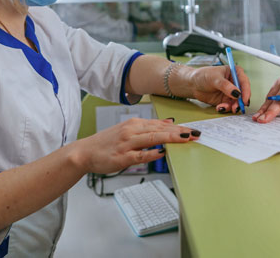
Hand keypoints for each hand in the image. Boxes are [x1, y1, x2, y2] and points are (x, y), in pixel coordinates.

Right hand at [73, 117, 199, 174]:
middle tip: (195, 133)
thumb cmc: (107, 143)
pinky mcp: (122, 157)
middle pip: (159, 129)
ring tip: (185, 139)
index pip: (160, 124)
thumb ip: (148, 127)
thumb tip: (169, 122)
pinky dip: (151, 153)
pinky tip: (162, 153)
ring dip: (169, 138)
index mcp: (134, 124)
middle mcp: (131, 131)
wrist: (84, 152)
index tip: (192, 129)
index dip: (178, 127)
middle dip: (179, 131)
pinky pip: (140, 155)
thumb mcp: (127, 130)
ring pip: (152, 138)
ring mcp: (127, 143)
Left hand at [184, 65, 251, 113]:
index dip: (246, 91)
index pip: (244, 82)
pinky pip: (229, 106)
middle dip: (240, 101)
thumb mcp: (215, 78)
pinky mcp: (225, 100)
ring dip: (232, 106)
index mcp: (235, 72)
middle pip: (243, 93)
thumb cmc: (203, 76)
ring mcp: (230, 92)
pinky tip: (219, 107)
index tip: (244, 100)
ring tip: (224, 107)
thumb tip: (237, 93)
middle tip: (235, 108)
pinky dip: (225, 108)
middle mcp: (235, 83)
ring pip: (236, 101)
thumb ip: (226, 86)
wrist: (193, 84)